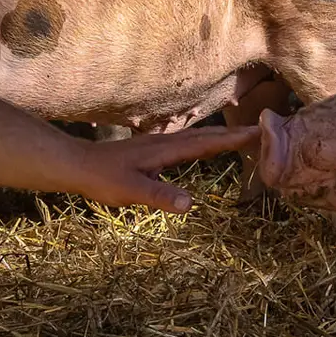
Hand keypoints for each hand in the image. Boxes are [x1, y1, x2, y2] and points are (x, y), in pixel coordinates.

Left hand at [59, 123, 261, 212]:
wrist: (75, 165)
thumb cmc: (101, 178)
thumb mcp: (131, 191)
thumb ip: (159, 196)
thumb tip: (190, 203)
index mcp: (165, 150)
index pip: (205, 144)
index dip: (232, 140)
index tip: (258, 133)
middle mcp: (164, 143)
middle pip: (204, 136)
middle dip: (232, 135)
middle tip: (260, 132)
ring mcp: (156, 146)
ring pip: (193, 139)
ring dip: (217, 138)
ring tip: (238, 138)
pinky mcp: (149, 152)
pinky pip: (183, 145)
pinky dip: (200, 144)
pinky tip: (198, 149)